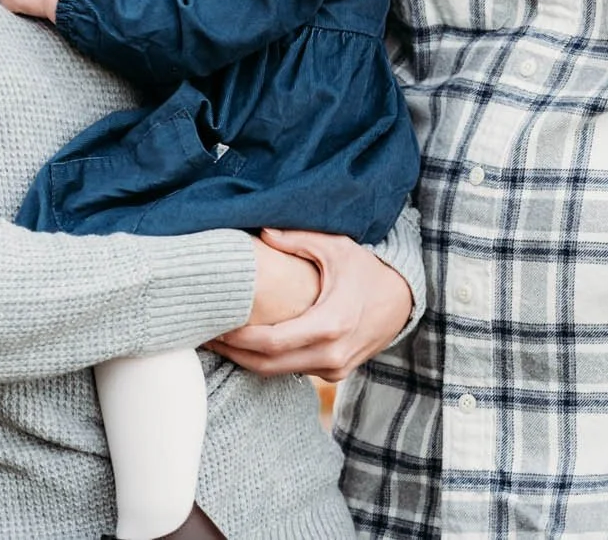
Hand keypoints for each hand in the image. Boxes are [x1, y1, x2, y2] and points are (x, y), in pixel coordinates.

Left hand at [208, 228, 411, 381]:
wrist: (402, 301)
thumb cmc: (365, 269)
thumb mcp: (335, 247)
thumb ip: (297, 240)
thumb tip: (262, 233)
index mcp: (332, 323)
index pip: (273, 341)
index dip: (239, 337)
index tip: (215, 325)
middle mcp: (333, 353)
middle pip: (268, 364)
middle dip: (233, 352)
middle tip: (205, 336)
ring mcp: (334, 368)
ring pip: (278, 372)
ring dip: (247, 359)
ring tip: (218, 340)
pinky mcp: (334, 374)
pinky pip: (292, 371)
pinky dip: (268, 361)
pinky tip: (246, 346)